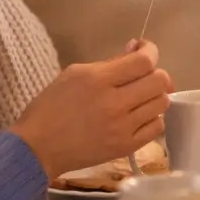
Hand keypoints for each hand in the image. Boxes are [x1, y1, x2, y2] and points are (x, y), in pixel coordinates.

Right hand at [9, 41, 173, 179]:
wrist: (37, 149)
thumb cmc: (50, 107)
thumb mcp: (73, 74)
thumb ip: (108, 63)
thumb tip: (135, 49)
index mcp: (98, 80)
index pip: (143, 61)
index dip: (150, 51)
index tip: (144, 50)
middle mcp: (114, 103)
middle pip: (159, 80)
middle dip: (154, 72)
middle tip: (142, 76)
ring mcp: (123, 127)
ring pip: (162, 103)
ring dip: (154, 95)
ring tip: (139, 97)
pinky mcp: (126, 147)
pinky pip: (157, 126)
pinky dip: (152, 118)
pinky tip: (138, 116)